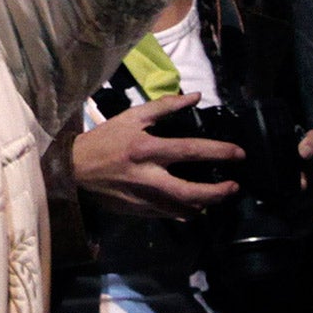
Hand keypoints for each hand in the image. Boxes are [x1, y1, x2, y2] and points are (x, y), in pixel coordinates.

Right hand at [71, 94, 243, 219]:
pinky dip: (186, 211)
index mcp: (147, 149)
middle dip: (218, 192)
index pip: (191, 150)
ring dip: (206, 204)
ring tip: (217, 195)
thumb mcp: (132, 117)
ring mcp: (144, 198)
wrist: (74, 170)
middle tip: (234, 186)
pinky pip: (171, 215)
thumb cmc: (104, 140)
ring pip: (184, 209)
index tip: (239, 154)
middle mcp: (148, 177)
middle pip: (192, 192)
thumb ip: (165, 107)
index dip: (219, 152)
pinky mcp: (140, 211)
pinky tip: (193, 204)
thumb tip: (195, 97)